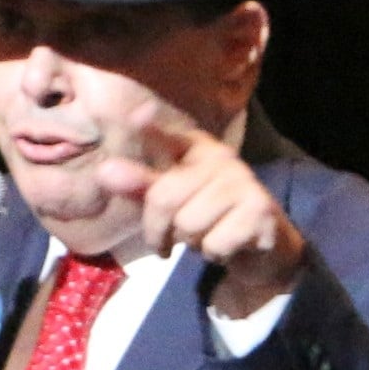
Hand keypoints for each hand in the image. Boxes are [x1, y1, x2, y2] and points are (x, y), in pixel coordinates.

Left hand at [94, 113, 306, 316]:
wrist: (264, 246)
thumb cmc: (209, 219)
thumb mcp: (171, 204)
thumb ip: (139, 187)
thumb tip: (105, 172)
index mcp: (196, 147)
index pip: (168, 135)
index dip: (151, 127)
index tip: (136, 114)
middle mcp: (221, 157)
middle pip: (164, 198)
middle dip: (158, 231)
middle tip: (169, 242)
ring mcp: (243, 182)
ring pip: (188, 225)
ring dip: (191, 245)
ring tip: (204, 238)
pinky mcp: (259, 211)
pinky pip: (213, 243)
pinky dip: (214, 255)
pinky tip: (226, 247)